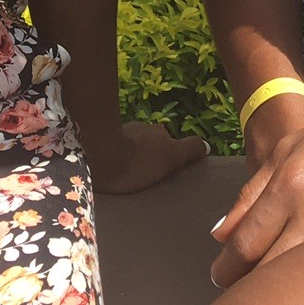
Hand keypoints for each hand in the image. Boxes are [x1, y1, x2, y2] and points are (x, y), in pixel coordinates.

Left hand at [87, 119, 208, 194]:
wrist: (98, 157)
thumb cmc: (138, 160)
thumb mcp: (171, 156)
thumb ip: (190, 150)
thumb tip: (206, 145)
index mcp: (157, 130)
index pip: (168, 141)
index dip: (168, 155)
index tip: (164, 171)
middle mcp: (139, 127)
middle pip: (148, 142)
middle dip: (148, 156)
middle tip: (146, 176)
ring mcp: (117, 133)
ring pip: (129, 146)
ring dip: (129, 158)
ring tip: (127, 178)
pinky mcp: (100, 142)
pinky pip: (112, 152)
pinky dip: (114, 160)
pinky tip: (111, 174)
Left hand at [211, 81, 303, 286]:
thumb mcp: (292, 146)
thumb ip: (252, 190)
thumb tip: (220, 234)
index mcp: (290, 182)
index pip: (245, 243)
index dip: (226, 268)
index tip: (220, 277)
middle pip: (268, 272)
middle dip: (248, 288)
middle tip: (241, 295)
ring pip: (302, 282)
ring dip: (284, 294)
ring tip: (276, 298)